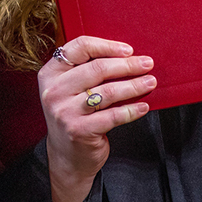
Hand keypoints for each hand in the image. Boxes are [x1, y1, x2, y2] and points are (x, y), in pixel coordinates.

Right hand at [40, 36, 154, 201]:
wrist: (66, 156)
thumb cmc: (74, 115)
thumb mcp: (70, 89)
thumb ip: (86, 69)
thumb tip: (127, 55)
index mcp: (50, 73)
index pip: (79, 47)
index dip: (106, 45)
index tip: (128, 50)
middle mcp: (54, 91)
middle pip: (97, 68)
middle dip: (127, 65)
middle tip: (147, 64)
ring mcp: (65, 112)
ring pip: (107, 91)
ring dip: (134, 85)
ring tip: (150, 82)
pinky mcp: (79, 130)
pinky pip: (112, 115)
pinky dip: (131, 110)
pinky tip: (144, 106)